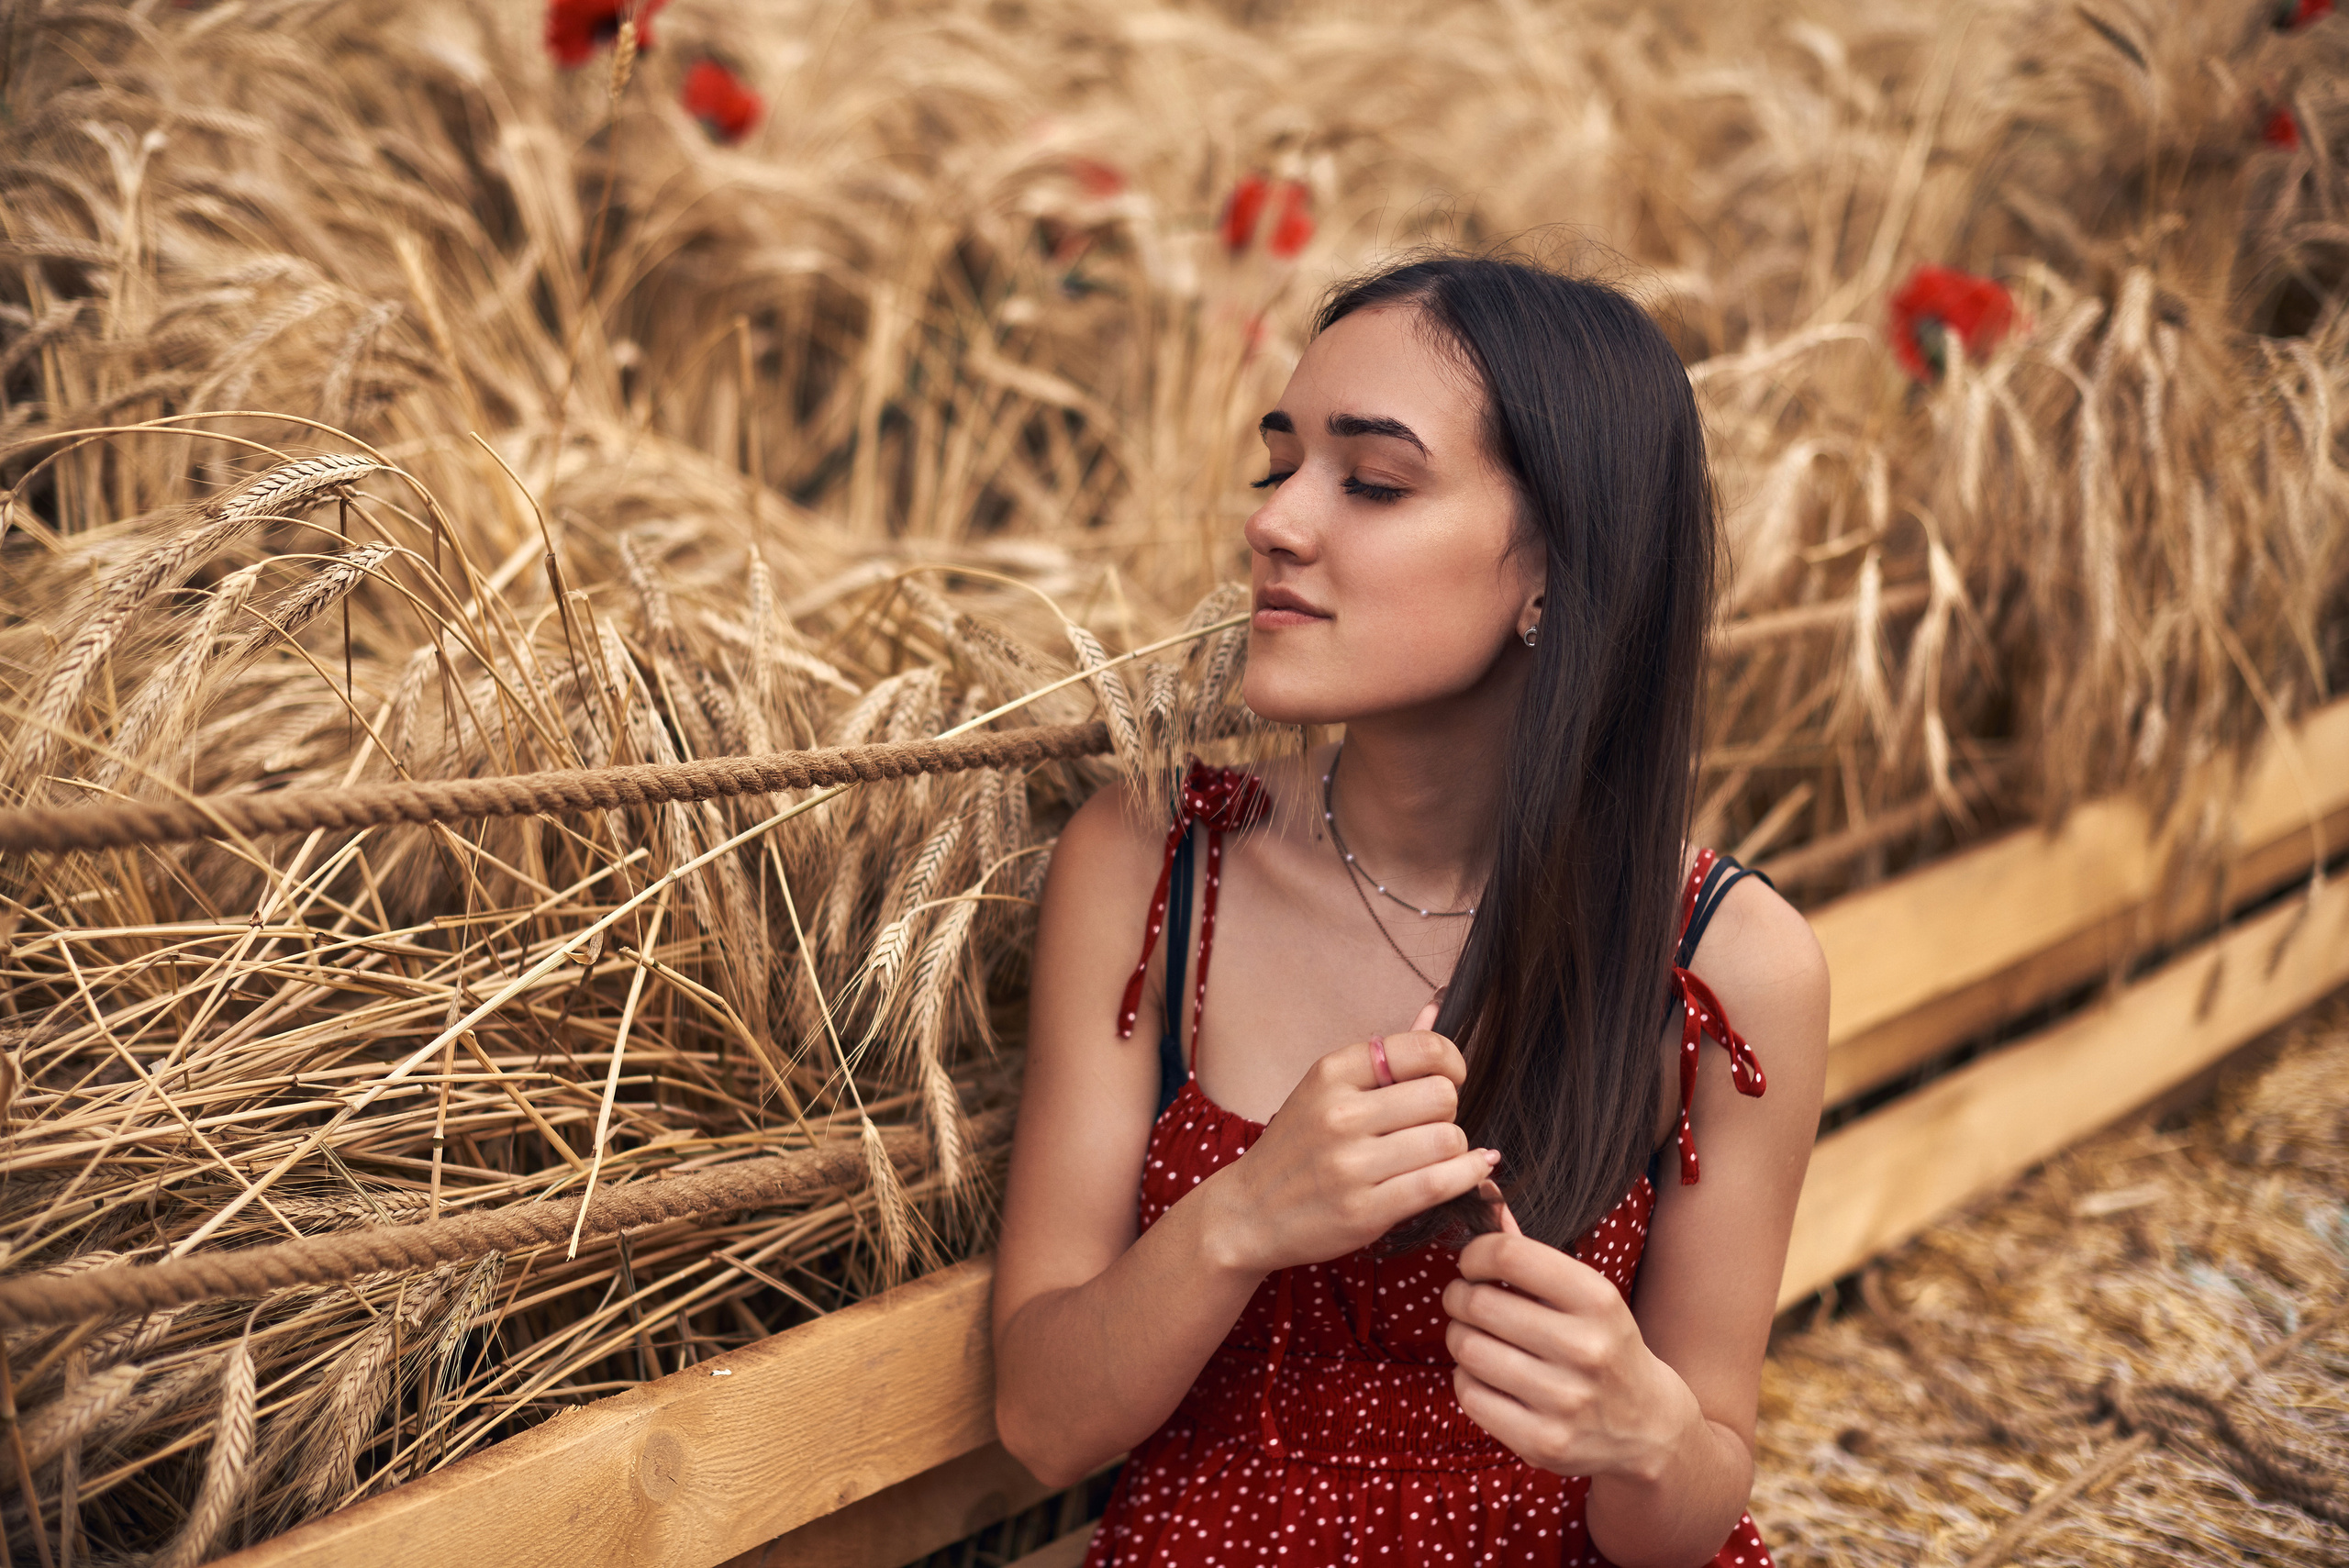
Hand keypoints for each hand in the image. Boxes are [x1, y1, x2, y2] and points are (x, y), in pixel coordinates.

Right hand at [1213, 1002, 1497, 1274]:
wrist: (1249, 1213)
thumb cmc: (1296, 1147)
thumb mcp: (1325, 1089)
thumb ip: (1385, 1056)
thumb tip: (1437, 1008)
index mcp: (1331, 1073)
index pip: (1421, 1048)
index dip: (1450, 1061)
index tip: (1449, 1077)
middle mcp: (1340, 1114)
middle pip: (1441, 1095)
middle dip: (1448, 1109)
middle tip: (1430, 1123)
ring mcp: (1351, 1165)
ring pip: (1447, 1139)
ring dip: (1454, 1147)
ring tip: (1435, 1153)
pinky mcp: (1365, 1211)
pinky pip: (1440, 1183)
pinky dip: (1467, 1174)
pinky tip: (1471, 1169)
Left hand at [1441, 1223, 1698, 1480]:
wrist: (1647, 1426)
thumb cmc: (1603, 1344)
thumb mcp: (1585, 1294)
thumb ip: (1529, 1251)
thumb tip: (1481, 1192)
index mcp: (1598, 1300)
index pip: (1508, 1255)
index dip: (1475, 1254)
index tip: (1473, 1264)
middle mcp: (1586, 1349)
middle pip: (1479, 1303)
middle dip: (1459, 1296)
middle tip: (1465, 1300)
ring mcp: (1565, 1401)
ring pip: (1467, 1349)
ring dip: (1459, 1337)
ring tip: (1475, 1336)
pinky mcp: (1543, 1442)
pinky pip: (1469, 1394)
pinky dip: (1466, 1379)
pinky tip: (1486, 1375)